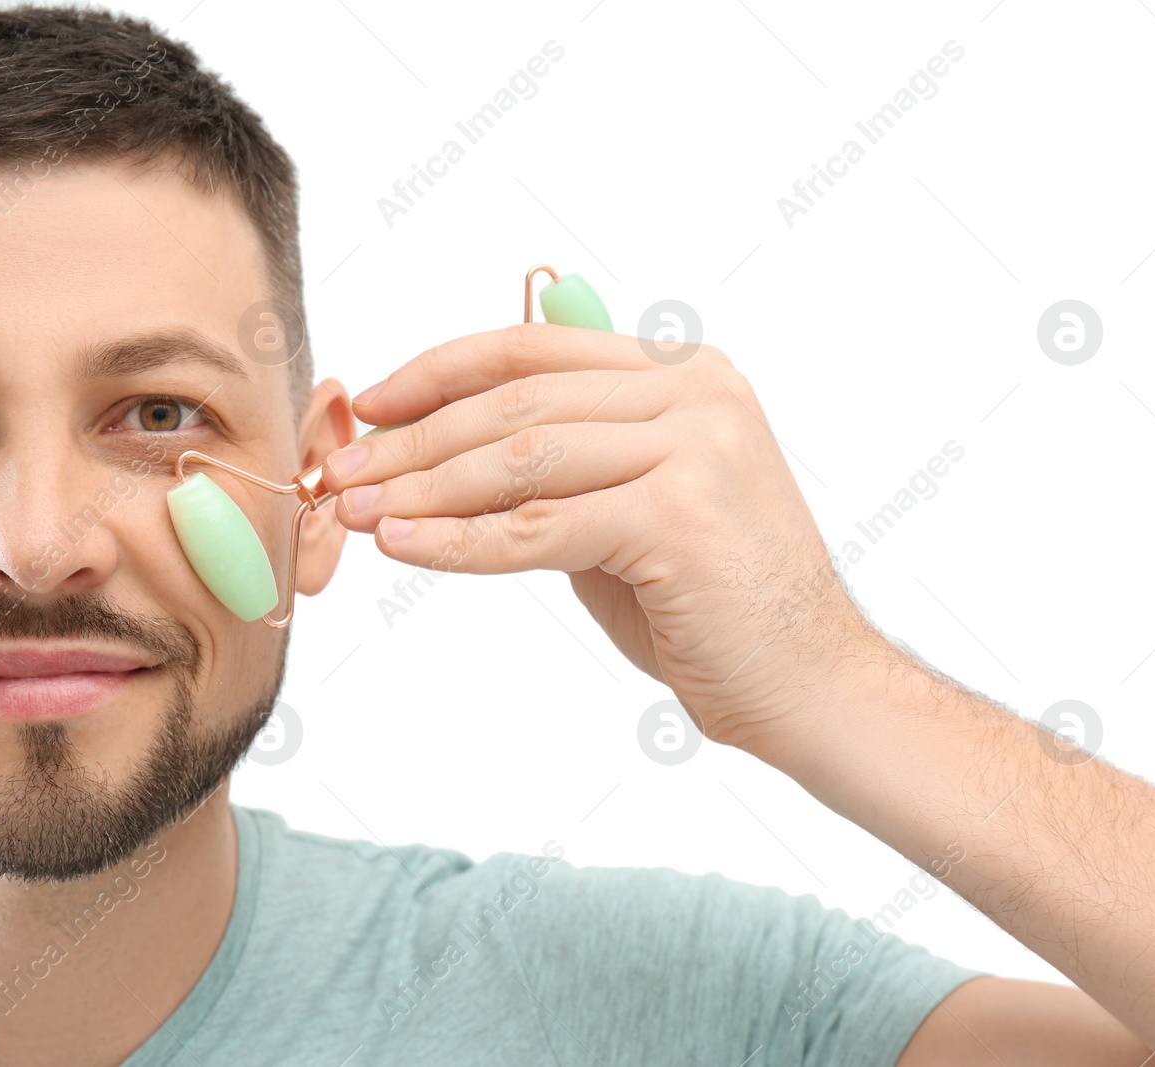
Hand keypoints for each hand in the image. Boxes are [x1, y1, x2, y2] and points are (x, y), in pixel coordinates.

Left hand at [321, 323, 889, 750]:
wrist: (809, 683)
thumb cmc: (711, 603)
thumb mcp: (630, 507)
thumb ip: (562, 463)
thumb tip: (442, 446)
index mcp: (684, 372)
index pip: (533, 349)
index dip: (440, 373)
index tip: (373, 406)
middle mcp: (695, 393)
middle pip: (517, 401)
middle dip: (416, 439)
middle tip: (346, 472)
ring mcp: (694, 448)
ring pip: (520, 457)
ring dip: (425, 489)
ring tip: (360, 513)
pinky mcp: (678, 516)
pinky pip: (538, 527)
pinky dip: (460, 540)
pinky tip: (404, 547)